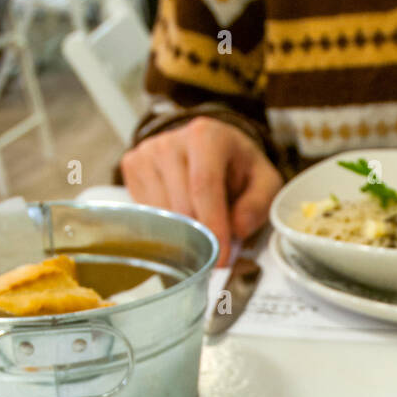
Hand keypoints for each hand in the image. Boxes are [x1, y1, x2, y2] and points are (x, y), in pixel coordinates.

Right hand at [120, 117, 281, 264]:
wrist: (211, 148)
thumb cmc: (237, 167)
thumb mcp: (264, 182)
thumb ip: (258, 204)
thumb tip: (237, 229)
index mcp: (206, 136)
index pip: (204, 186)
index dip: (212, 226)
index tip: (221, 259)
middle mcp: (171, 141)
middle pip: (181, 205)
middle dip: (199, 239)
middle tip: (214, 257)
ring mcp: (147, 153)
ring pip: (160, 214)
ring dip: (182, 235)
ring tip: (200, 230)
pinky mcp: (132, 167)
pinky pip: (145, 214)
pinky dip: (164, 228)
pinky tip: (180, 220)